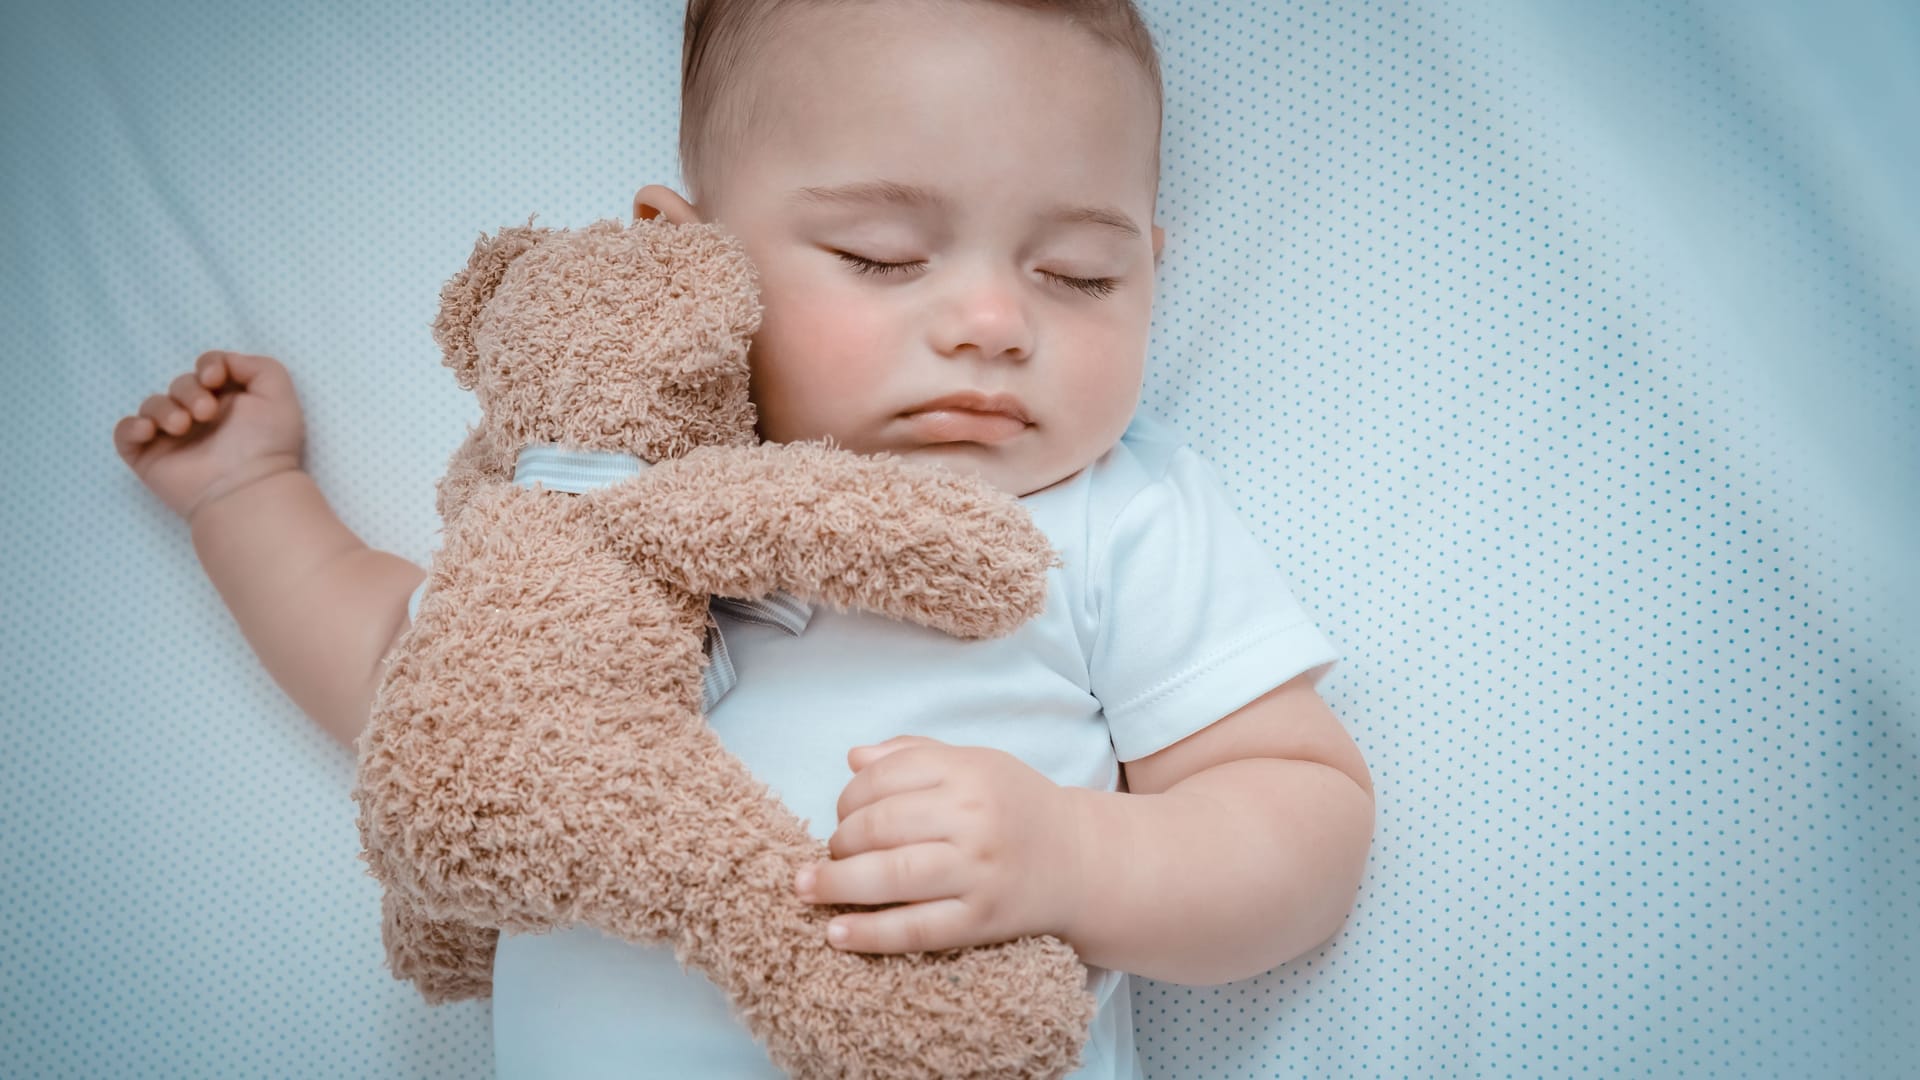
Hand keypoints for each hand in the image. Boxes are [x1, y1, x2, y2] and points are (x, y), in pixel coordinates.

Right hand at [113, 351, 306, 520]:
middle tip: (205, 413)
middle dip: (189, 391)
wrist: (247, 487)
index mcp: (229, 402)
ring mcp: (174, 439)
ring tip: (182, 426)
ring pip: (152, 405)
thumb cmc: (268, 443)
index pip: (207, 369)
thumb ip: (257, 365)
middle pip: (180, 384)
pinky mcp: (150, 458)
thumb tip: (222, 362)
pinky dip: (131, 426)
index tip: (215, 378)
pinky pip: (125, 433)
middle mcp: (201, 419)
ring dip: (163, 408)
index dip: (208, 365)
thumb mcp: (278, 393)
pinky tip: (149, 431)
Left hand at [794, 735, 1089, 954]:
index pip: (883, 778)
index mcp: (968, 772)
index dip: (847, 798)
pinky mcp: (981, 920)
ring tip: (807, 889)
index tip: (840, 815)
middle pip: (879, 826)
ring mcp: (978, 872)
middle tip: (830, 855)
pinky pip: (915, 929)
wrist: (1080, 861)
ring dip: (837, 884)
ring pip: (891, 876)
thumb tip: (854, 758)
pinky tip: (836, 933)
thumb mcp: (976, 764)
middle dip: (839, 842)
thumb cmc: (1016, 807)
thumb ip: (915, 754)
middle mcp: (973, 818)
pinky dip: (870, 934)